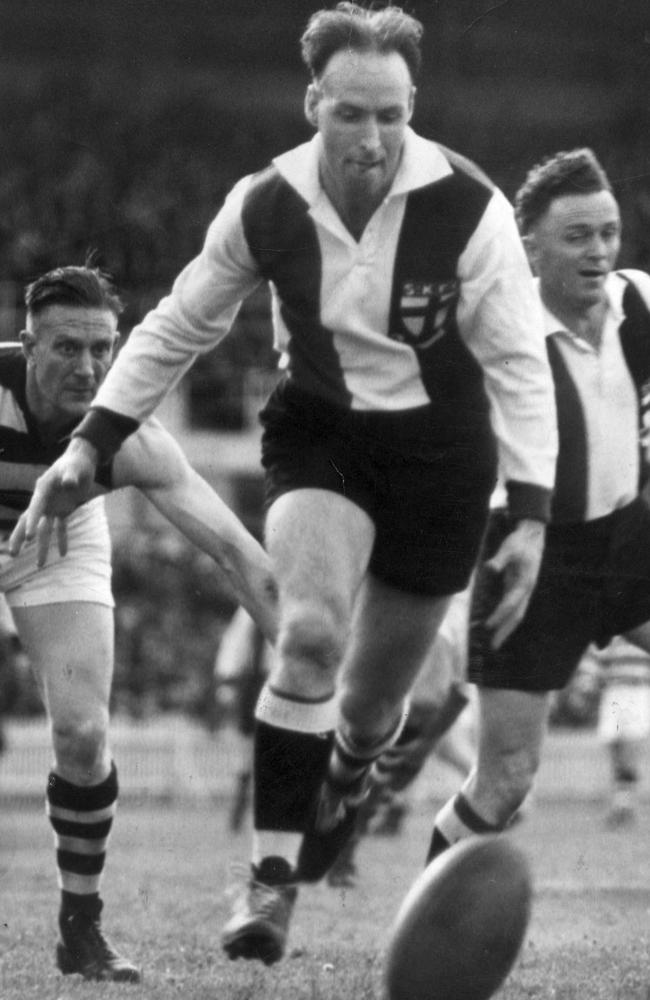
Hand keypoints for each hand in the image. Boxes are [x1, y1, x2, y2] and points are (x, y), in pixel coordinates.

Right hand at [9, 438, 98, 565]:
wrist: (83, 462)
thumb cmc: (77, 463)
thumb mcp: (75, 468)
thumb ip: (71, 476)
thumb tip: (69, 483)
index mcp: (43, 489)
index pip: (35, 508)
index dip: (32, 522)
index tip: (29, 536)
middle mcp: (44, 500)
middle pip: (28, 521)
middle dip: (20, 538)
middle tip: (13, 554)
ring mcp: (52, 506)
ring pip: (42, 529)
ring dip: (41, 546)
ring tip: (40, 565)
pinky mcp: (62, 510)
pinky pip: (60, 527)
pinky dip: (62, 539)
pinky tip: (63, 554)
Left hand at [484, 518, 545, 648]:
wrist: (532, 538)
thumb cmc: (519, 542)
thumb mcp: (508, 548)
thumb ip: (499, 559)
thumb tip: (489, 568)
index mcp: (524, 583)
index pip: (509, 604)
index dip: (499, 616)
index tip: (487, 626)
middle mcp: (526, 591)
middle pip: (516, 616)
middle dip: (505, 631)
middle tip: (493, 646)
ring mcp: (524, 591)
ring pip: (516, 615)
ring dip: (506, 629)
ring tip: (494, 643)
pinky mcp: (519, 590)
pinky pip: (513, 609)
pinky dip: (505, 619)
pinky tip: (496, 626)